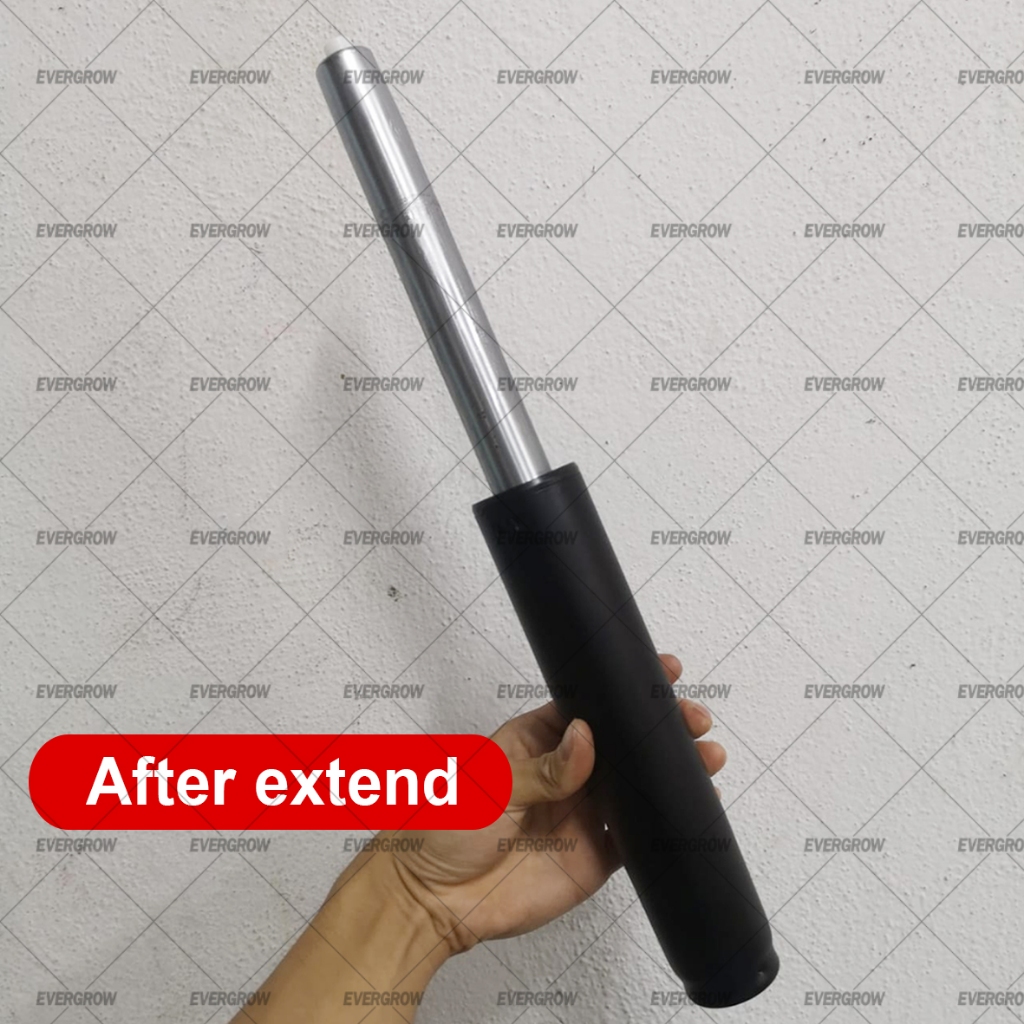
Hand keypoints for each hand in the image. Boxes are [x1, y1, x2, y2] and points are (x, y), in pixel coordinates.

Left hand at [376, 653, 725, 953]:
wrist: (434, 900)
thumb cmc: (444, 828)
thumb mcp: (488, 785)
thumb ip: (542, 768)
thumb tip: (585, 738)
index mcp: (537, 741)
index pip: (589, 708)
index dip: (623, 691)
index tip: (662, 672)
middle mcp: (565, 773)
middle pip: (623, 744)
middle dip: (660, 727)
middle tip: (692, 720)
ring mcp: (581, 814)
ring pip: (638, 786)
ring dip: (672, 770)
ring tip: (706, 759)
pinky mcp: (593, 855)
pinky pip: (638, 836)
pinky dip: (665, 822)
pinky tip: (693, 806)